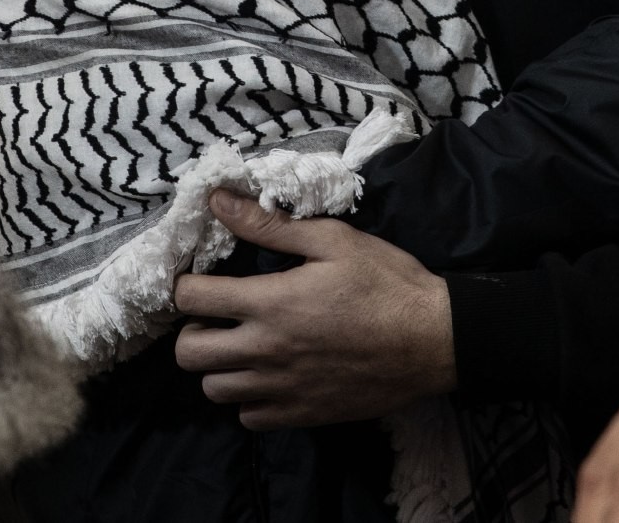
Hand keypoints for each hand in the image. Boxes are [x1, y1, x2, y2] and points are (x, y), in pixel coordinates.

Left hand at [171, 190, 454, 428]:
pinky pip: (249, 417)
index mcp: (269, 303)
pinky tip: (270, 374)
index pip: (190, 298)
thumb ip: (270, 226)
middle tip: (218, 315)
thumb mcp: (333, 240)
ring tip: (242, 345)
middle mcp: (265, 351)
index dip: (186, 284)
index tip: (201, 278)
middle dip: (193, 329)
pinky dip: (249, 398)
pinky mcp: (302, 415)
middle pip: (188, 354)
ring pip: (214, 389)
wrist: (433, 341)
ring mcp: (282, 389)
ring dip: (219, 366)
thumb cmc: (386, 283)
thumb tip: (218, 201)